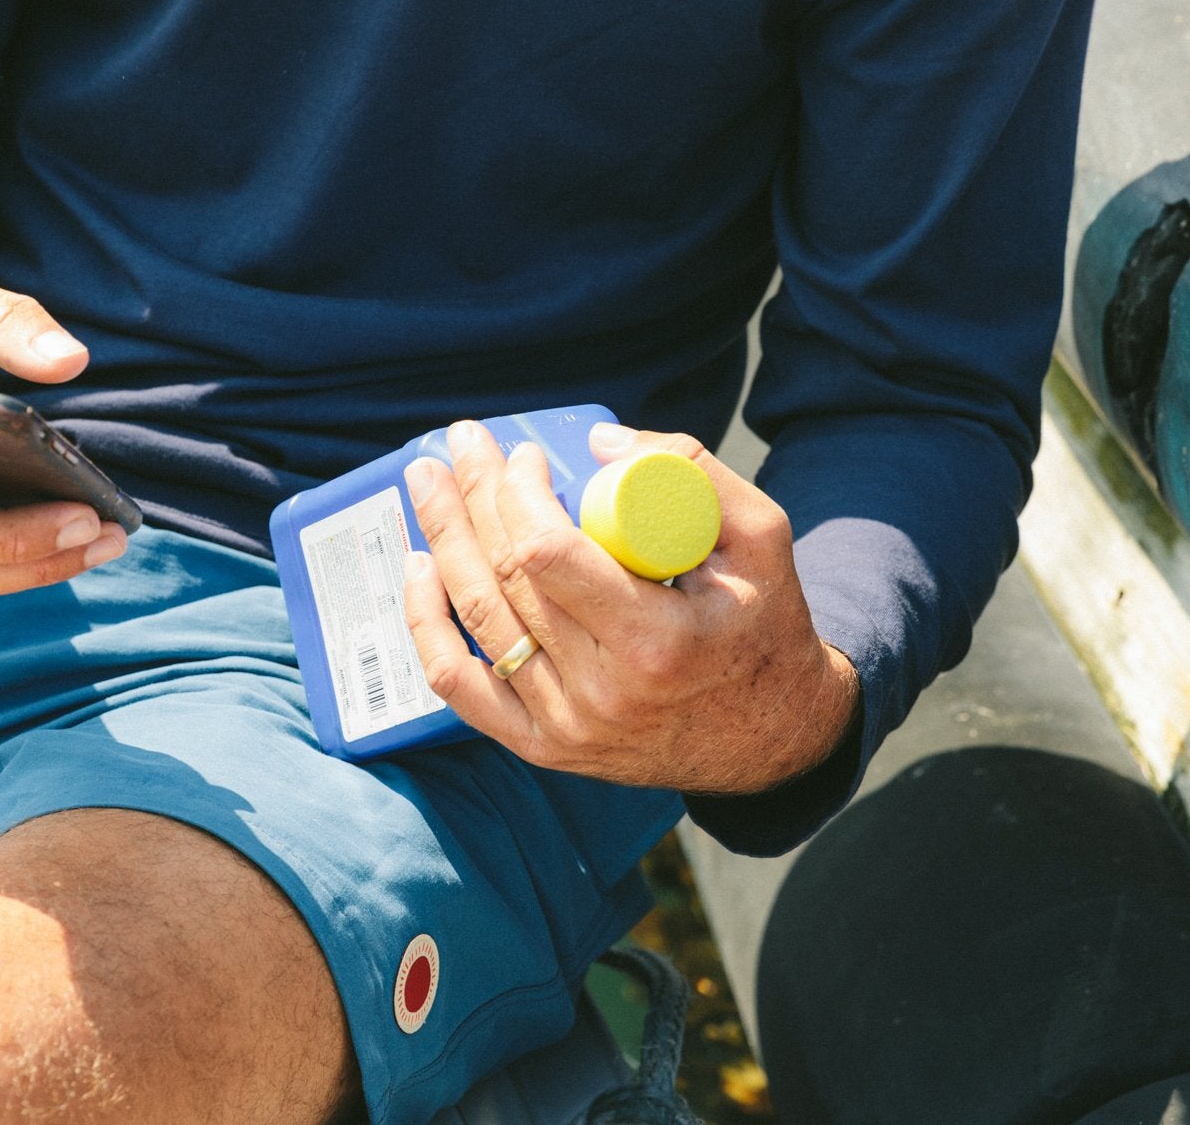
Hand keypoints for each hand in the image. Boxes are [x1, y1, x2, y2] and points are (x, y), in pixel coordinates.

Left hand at [402, 420, 859, 793]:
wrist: (771, 740)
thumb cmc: (765, 624)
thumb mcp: (763, 537)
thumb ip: (693, 474)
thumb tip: (598, 440)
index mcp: (656, 642)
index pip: (549, 557)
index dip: (518, 496)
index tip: (525, 454)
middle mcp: (601, 694)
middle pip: (505, 579)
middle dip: (472, 498)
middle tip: (461, 441)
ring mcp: (566, 728)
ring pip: (477, 623)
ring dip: (441, 541)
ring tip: (427, 482)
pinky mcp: (545, 748)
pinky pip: (463, 687)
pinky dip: (428, 625)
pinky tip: (418, 567)